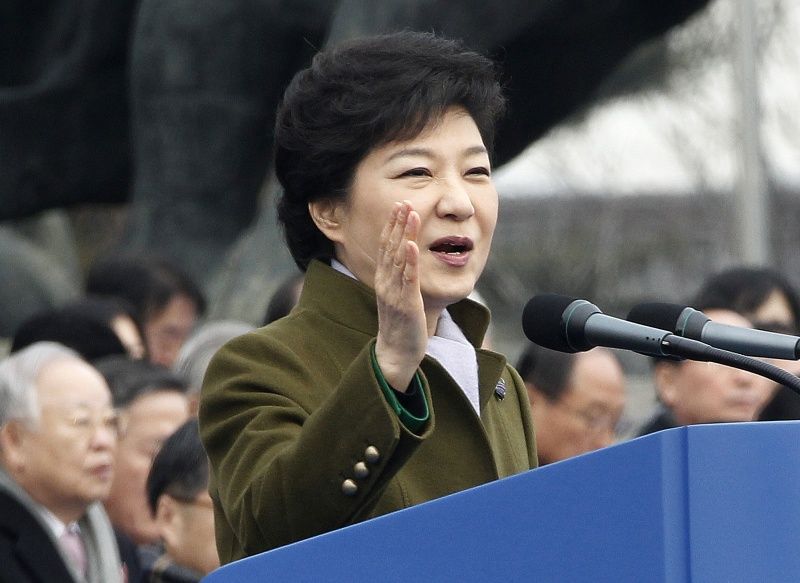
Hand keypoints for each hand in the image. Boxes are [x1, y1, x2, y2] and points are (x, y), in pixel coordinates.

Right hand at [374, 201, 427, 391]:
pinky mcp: (406, 305)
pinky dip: (409, 261)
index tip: (399, 205)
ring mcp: (394, 293)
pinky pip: (407, 280)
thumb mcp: (398, 296)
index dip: (392, 225)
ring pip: (398, 259)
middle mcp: (385, 283)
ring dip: (404, 234)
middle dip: (397, 223)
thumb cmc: (401, 326)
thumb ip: (401, 278)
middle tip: (404, 201)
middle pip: (390, 247)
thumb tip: (408, 259)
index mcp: (384, 280)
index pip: (386, 247)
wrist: (396, 353)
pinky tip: (411, 245)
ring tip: (410, 214)